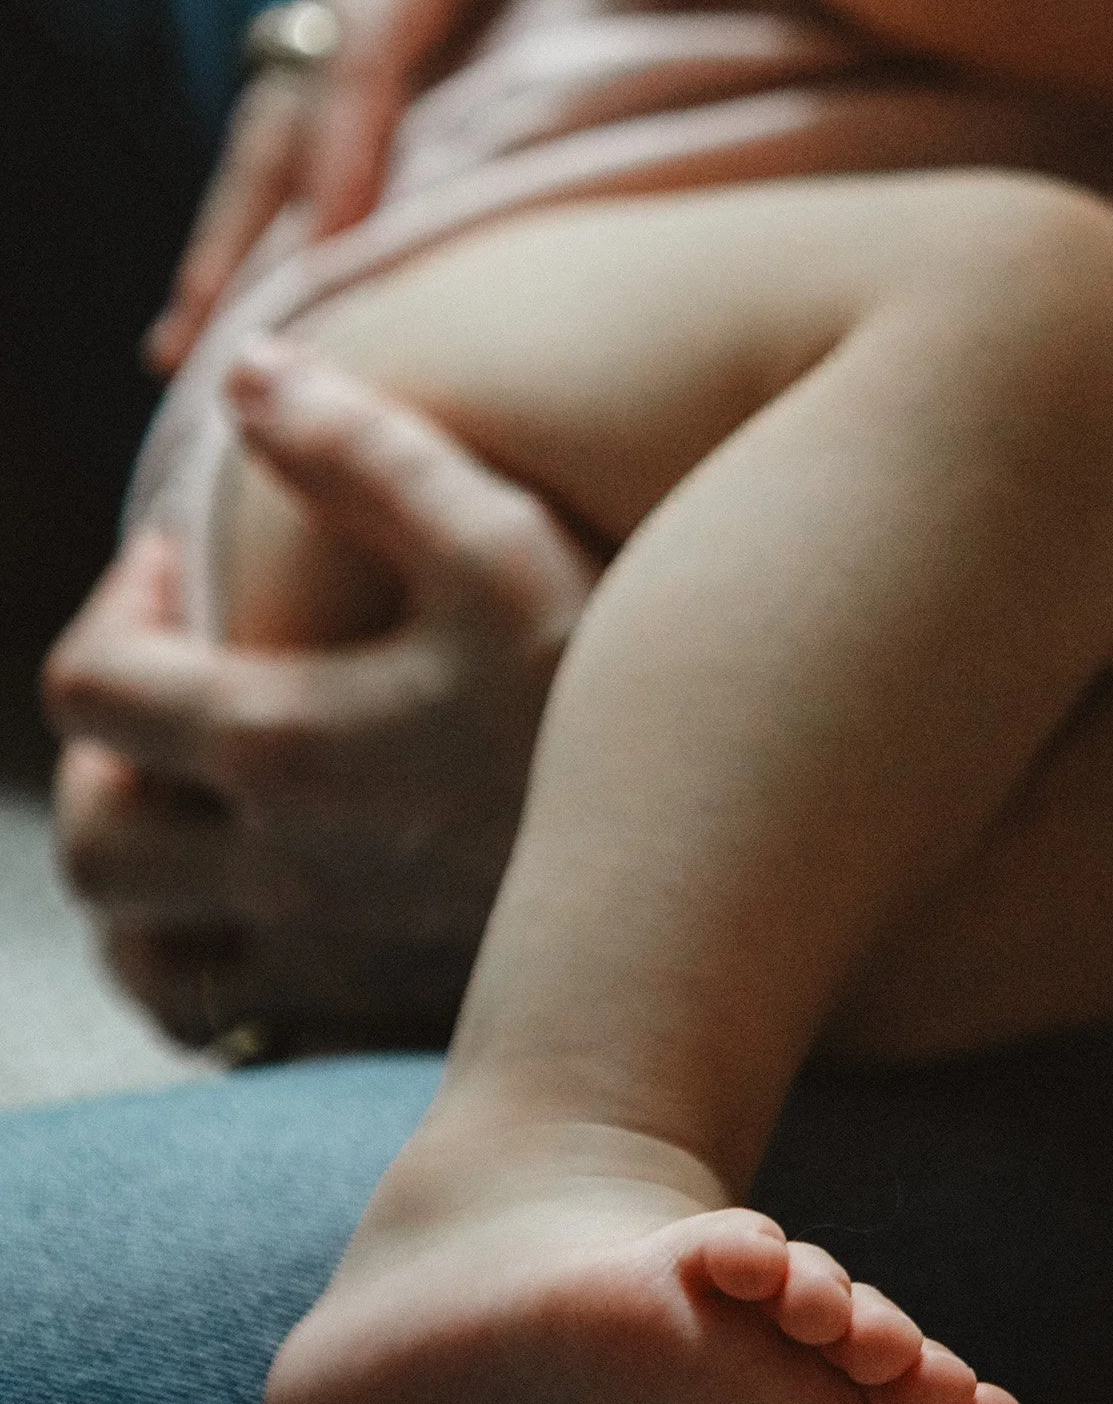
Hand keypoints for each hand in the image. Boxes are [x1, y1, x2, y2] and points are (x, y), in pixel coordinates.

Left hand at [46, 344, 594, 1053]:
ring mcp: (326, 959)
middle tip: (181, 686)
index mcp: (283, 745)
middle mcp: (281, 872)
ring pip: (141, 954)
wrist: (731, 864)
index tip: (184, 573)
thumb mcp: (505, 544)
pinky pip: (229, 1026)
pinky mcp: (378, 1013)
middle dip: (102, 756)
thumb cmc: (615, 695)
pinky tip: (267, 900)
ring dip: (138, 875)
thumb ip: (364, 453)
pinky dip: (204, 968)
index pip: (90, 690)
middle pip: (91, 843)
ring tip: (205, 797)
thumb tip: (248, 377)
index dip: (113, 610)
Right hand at [147, 0, 726, 373]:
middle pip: (289, 87)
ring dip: (234, 221)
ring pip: (279, 105)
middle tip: (197, 342)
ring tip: (189, 348)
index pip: (377, 23)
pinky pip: (307, 99)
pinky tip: (262, 274)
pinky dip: (275, 185)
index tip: (331, 243)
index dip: (349, 133)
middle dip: (241, 215)